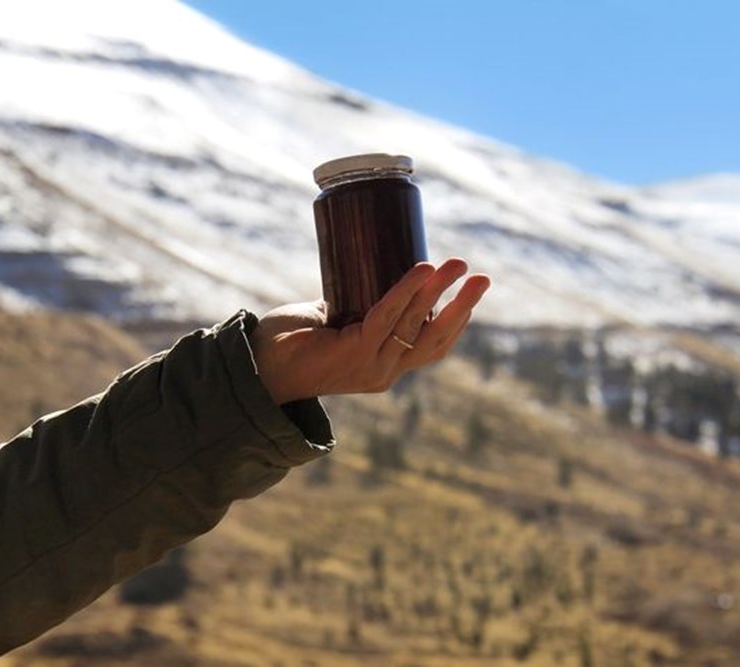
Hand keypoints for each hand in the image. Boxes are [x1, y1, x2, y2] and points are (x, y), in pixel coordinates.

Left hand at [250, 259, 490, 403]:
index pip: (432, 346)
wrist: (256, 364)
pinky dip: (406, 291)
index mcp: (385, 365)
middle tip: (483, 278)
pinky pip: (387, 316)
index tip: (471, 291)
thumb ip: (357, 304)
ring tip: (456, 264)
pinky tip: (421, 270)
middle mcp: (384, 372)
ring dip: (439, 291)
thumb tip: (371, 267)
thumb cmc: (290, 340)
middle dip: (464, 307)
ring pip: (415, 324)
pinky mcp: (354, 354)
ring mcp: (371, 367)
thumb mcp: (336, 320)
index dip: (456, 320)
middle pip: (437, 339)